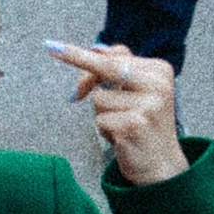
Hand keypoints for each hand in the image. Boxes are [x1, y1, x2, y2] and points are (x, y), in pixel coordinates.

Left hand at [46, 41, 187, 186]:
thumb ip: (117, 71)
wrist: (162, 165)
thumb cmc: (143, 126)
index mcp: (159, 71)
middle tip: (52, 49)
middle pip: (107, 67)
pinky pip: (100, 121)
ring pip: (99, 100)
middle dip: (77, 59)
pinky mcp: (134, 126)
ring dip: (102, 115)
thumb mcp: (136, 93)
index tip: (58, 48)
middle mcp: (157, 85)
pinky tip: (121, 139)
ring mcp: (147, 105)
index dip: (86, 56)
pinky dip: (104, 130)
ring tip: (121, 126)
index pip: (118, 54)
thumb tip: (92, 51)